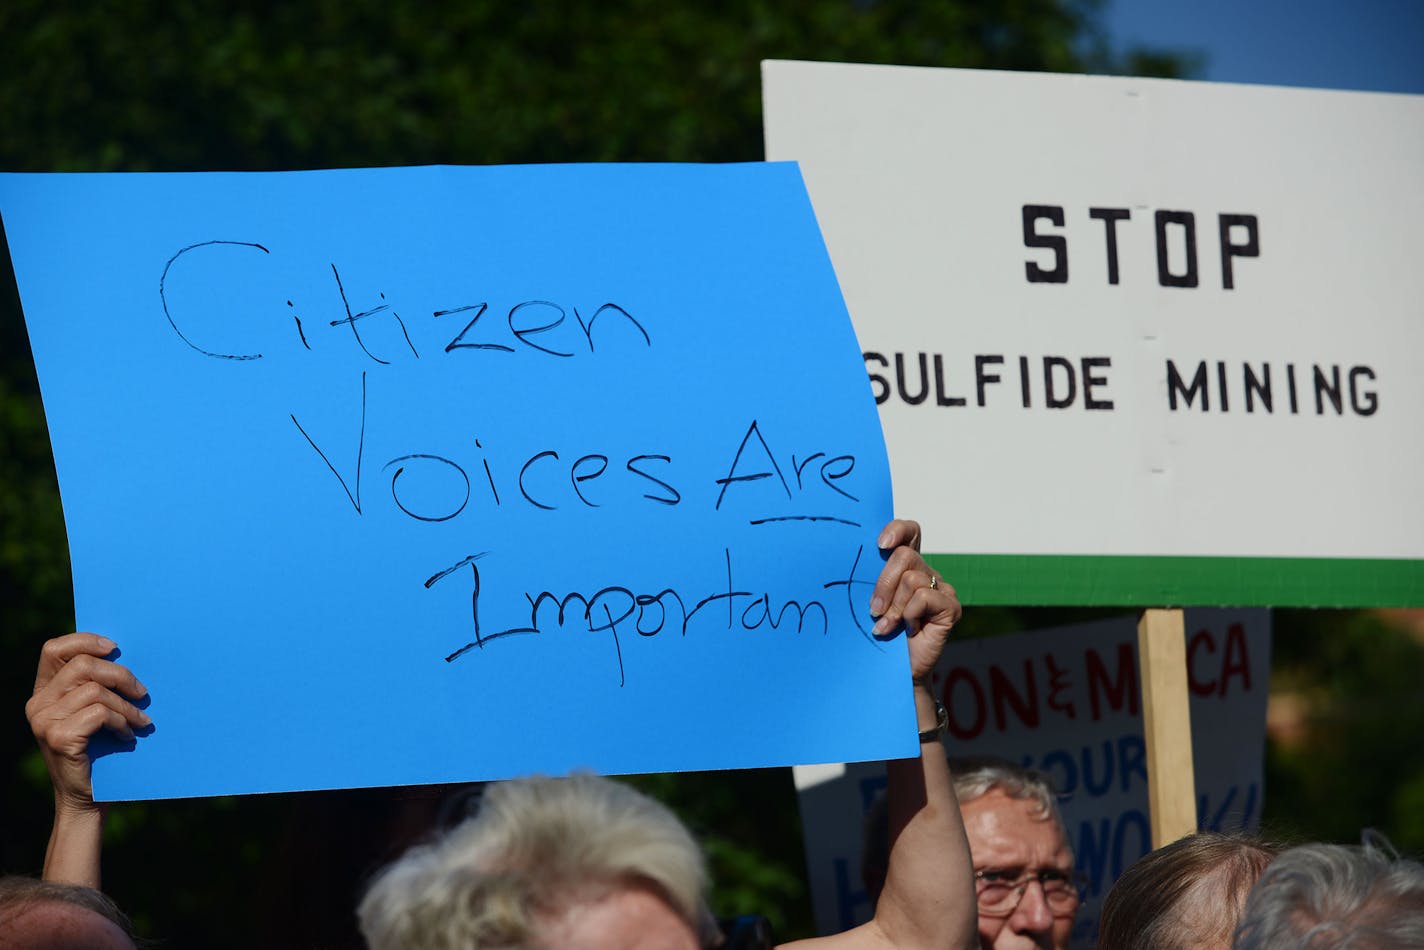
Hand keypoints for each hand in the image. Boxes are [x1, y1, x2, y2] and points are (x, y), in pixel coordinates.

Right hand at [26, 633, 149, 813]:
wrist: (87, 798)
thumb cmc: (98, 750)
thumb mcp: (92, 711)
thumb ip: (94, 684)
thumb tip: (123, 651)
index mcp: (43, 692)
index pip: (54, 649)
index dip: (85, 640)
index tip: (115, 647)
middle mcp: (37, 704)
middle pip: (83, 665)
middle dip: (121, 675)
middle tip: (143, 693)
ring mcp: (44, 721)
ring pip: (96, 691)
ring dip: (127, 706)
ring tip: (140, 721)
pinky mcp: (58, 737)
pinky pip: (100, 713)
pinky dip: (122, 722)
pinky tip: (129, 736)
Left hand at [868, 519, 960, 682]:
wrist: (895, 670)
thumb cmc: (880, 633)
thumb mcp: (873, 601)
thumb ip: (872, 579)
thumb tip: (855, 558)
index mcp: (908, 566)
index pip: (910, 532)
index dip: (897, 530)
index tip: (880, 544)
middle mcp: (927, 573)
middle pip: (905, 556)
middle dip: (883, 584)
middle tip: (873, 611)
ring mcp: (942, 589)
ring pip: (912, 579)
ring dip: (893, 607)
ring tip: (887, 627)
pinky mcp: (951, 607)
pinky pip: (924, 598)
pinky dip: (909, 615)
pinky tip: (908, 630)